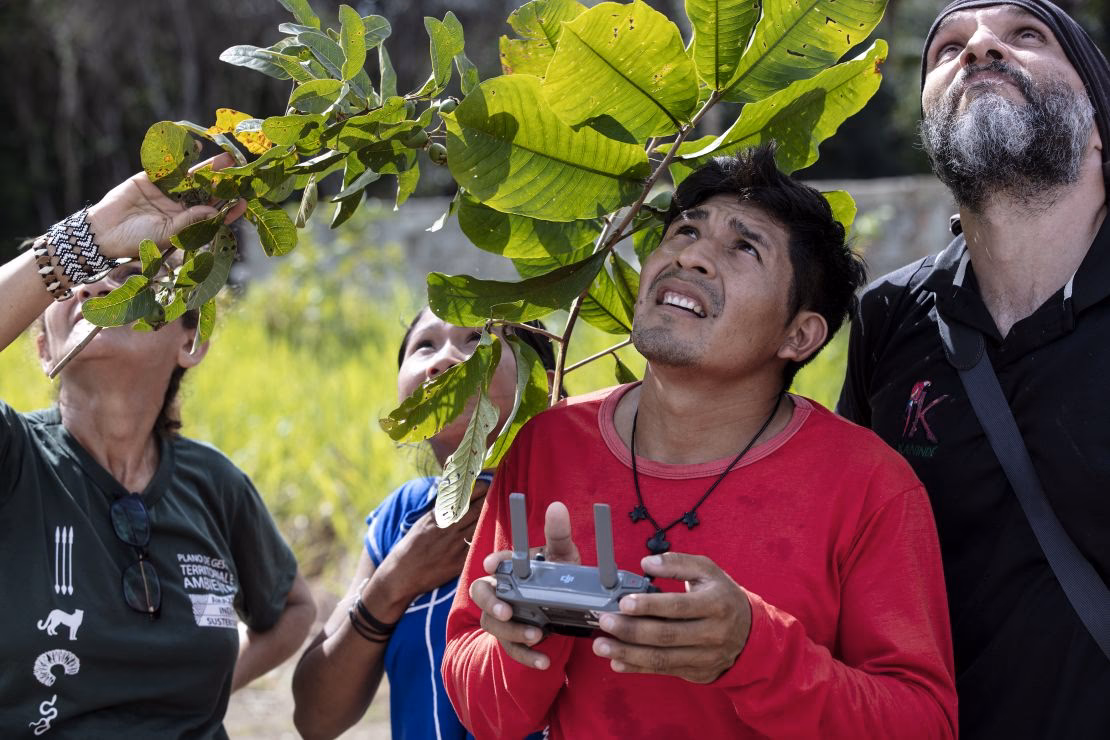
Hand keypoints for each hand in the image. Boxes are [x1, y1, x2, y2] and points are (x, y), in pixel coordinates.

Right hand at [86, 153, 247, 258]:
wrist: (104, 232)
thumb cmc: (137, 240)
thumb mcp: (168, 233)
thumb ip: (190, 221)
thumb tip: (215, 211)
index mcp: (187, 222)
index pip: (213, 213)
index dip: (228, 207)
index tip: (244, 201)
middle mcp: (180, 206)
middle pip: (206, 191)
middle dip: (222, 181)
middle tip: (241, 170)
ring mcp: (166, 191)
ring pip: (191, 177)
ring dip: (208, 167)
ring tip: (226, 158)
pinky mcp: (150, 178)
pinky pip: (168, 166)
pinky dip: (180, 157)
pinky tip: (195, 147)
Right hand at [374, 482, 489, 604]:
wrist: (402, 573)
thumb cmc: (412, 546)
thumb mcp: (424, 522)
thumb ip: (440, 510)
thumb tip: (453, 494)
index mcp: (438, 516)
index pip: (464, 497)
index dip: (479, 489)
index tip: (488, 483)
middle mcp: (447, 528)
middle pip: (476, 510)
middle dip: (489, 500)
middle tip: (499, 493)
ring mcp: (454, 545)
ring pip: (479, 526)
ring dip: (490, 518)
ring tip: (499, 510)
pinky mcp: (458, 562)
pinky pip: (476, 548)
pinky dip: (485, 539)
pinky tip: (492, 534)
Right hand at [469, 501, 579, 668]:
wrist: (566, 610)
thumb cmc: (560, 576)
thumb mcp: (563, 558)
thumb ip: (559, 536)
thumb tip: (557, 507)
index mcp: (511, 567)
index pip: (496, 562)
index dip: (493, 562)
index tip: (492, 564)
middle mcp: (501, 590)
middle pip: (481, 593)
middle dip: (490, 603)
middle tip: (505, 611)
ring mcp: (503, 616)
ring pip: (493, 624)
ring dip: (513, 631)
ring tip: (537, 635)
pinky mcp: (511, 638)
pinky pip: (511, 649)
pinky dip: (527, 656)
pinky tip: (544, 660)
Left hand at [591, 552, 751, 683]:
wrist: (749, 633)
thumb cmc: (721, 596)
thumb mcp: (708, 571)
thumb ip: (678, 563)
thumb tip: (646, 563)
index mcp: (716, 604)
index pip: (678, 607)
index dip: (649, 606)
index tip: (624, 602)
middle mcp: (712, 633)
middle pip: (666, 635)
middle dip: (632, 630)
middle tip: (606, 622)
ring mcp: (705, 656)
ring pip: (662, 658)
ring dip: (628, 653)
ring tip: (601, 645)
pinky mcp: (696, 672)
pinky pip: (663, 671)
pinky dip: (637, 668)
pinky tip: (616, 662)